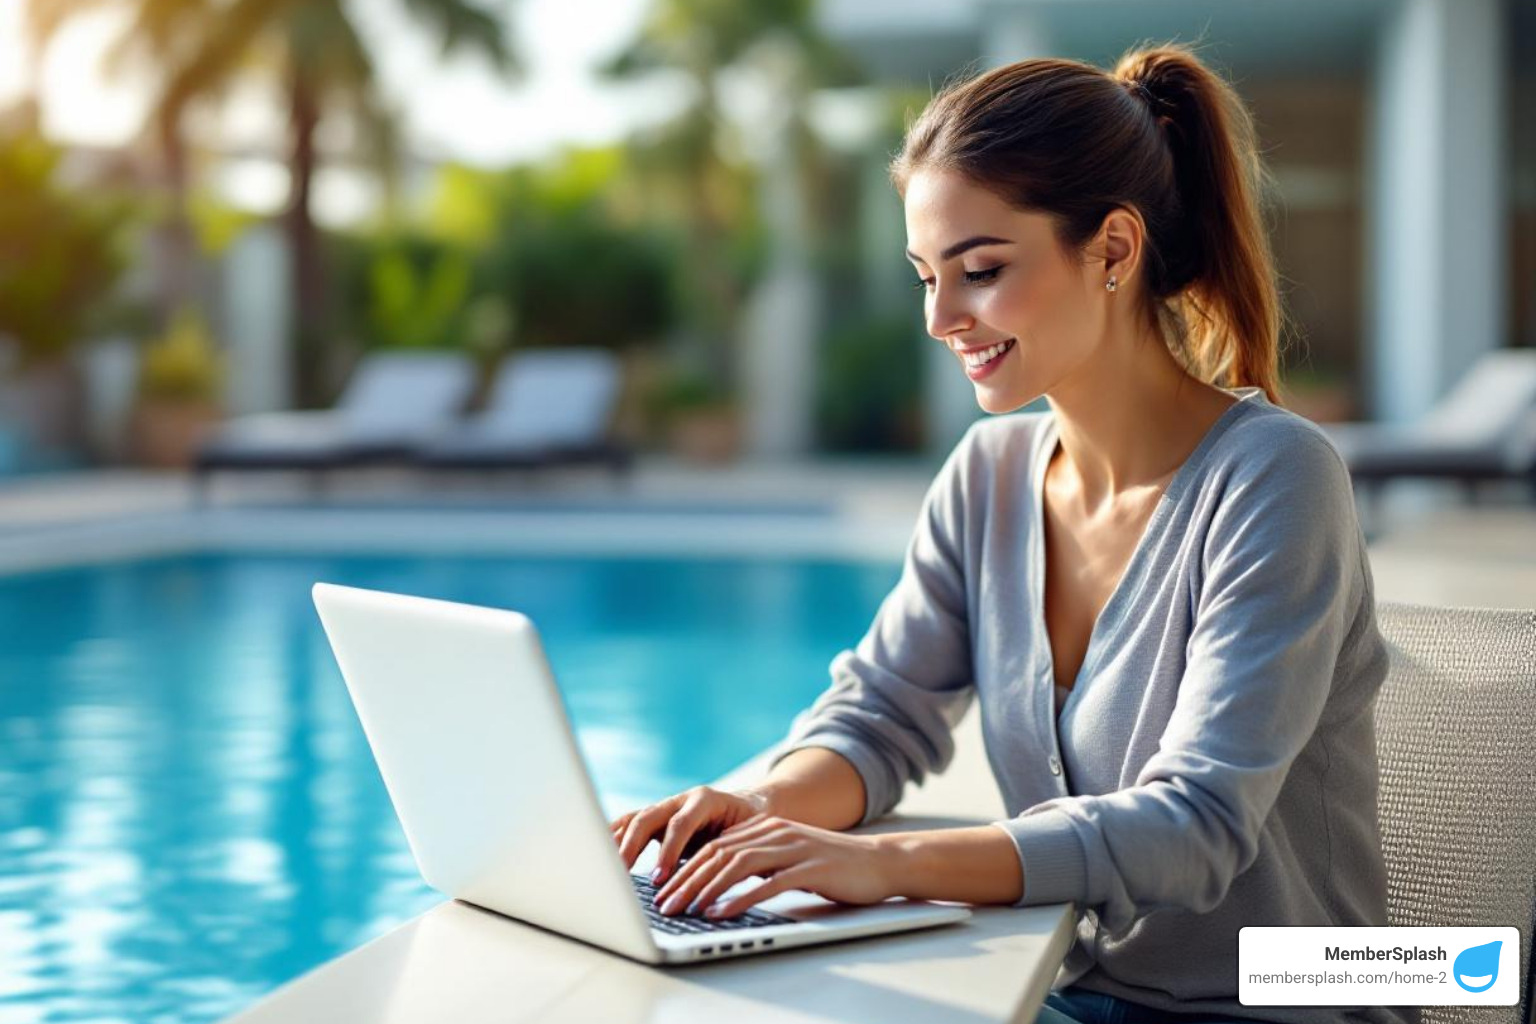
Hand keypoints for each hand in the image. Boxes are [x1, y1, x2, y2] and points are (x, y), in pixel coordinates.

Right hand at [609, 785, 770, 883]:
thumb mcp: (747, 838)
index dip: (668, 851)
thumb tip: (718, 885)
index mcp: (705, 799)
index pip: (679, 824)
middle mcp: (680, 799)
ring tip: (601, 868)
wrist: (753, 806)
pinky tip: (600, 858)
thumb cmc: (754, 826)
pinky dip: (613, 839)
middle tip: (619, 875)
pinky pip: (629, 826)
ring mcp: (665, 807)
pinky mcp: (656, 820)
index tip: (658, 878)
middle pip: (647, 817)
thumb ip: (728, 854)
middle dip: (631, 847)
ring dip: (615, 843)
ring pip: (633, 819)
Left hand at [651, 814, 895, 919]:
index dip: (683, 868)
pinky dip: (741, 898)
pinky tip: (722, 912)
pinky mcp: (810, 868)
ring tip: (685, 910)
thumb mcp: (788, 858)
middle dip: (686, 880)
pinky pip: (768, 883)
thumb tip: (718, 884)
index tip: (662, 892)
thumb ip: (758, 864)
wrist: (881, 861)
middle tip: (663, 905)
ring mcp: (793, 848)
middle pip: (718, 854)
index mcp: (766, 827)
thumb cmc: (833, 867)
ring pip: (736, 865)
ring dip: (705, 889)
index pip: (713, 846)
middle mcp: (775, 832)